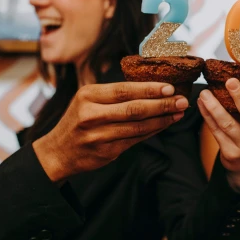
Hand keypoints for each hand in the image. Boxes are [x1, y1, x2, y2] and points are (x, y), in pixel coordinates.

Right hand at [33, 82, 188, 182]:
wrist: (57, 152)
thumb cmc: (79, 121)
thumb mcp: (87, 100)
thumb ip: (114, 95)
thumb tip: (153, 88)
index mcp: (88, 95)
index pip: (124, 90)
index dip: (149, 89)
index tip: (170, 87)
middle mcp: (91, 114)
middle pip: (134, 108)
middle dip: (162, 104)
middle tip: (182, 100)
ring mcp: (98, 135)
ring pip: (137, 126)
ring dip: (162, 119)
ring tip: (179, 113)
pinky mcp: (105, 151)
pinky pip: (135, 140)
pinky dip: (152, 131)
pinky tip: (165, 125)